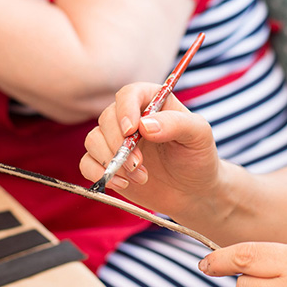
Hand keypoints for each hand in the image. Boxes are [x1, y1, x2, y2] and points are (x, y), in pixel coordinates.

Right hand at [80, 83, 221, 216]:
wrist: (194, 192)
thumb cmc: (198, 157)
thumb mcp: (198, 135)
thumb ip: (176, 124)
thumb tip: (144, 125)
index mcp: (152, 102)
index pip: (129, 94)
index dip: (125, 110)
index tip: (130, 131)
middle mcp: (130, 118)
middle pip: (106, 118)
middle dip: (119, 144)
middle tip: (139, 164)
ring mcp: (116, 141)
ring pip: (93, 140)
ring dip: (112, 161)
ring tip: (140, 177)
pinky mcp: (108, 164)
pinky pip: (87, 163)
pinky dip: (99, 174)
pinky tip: (123, 184)